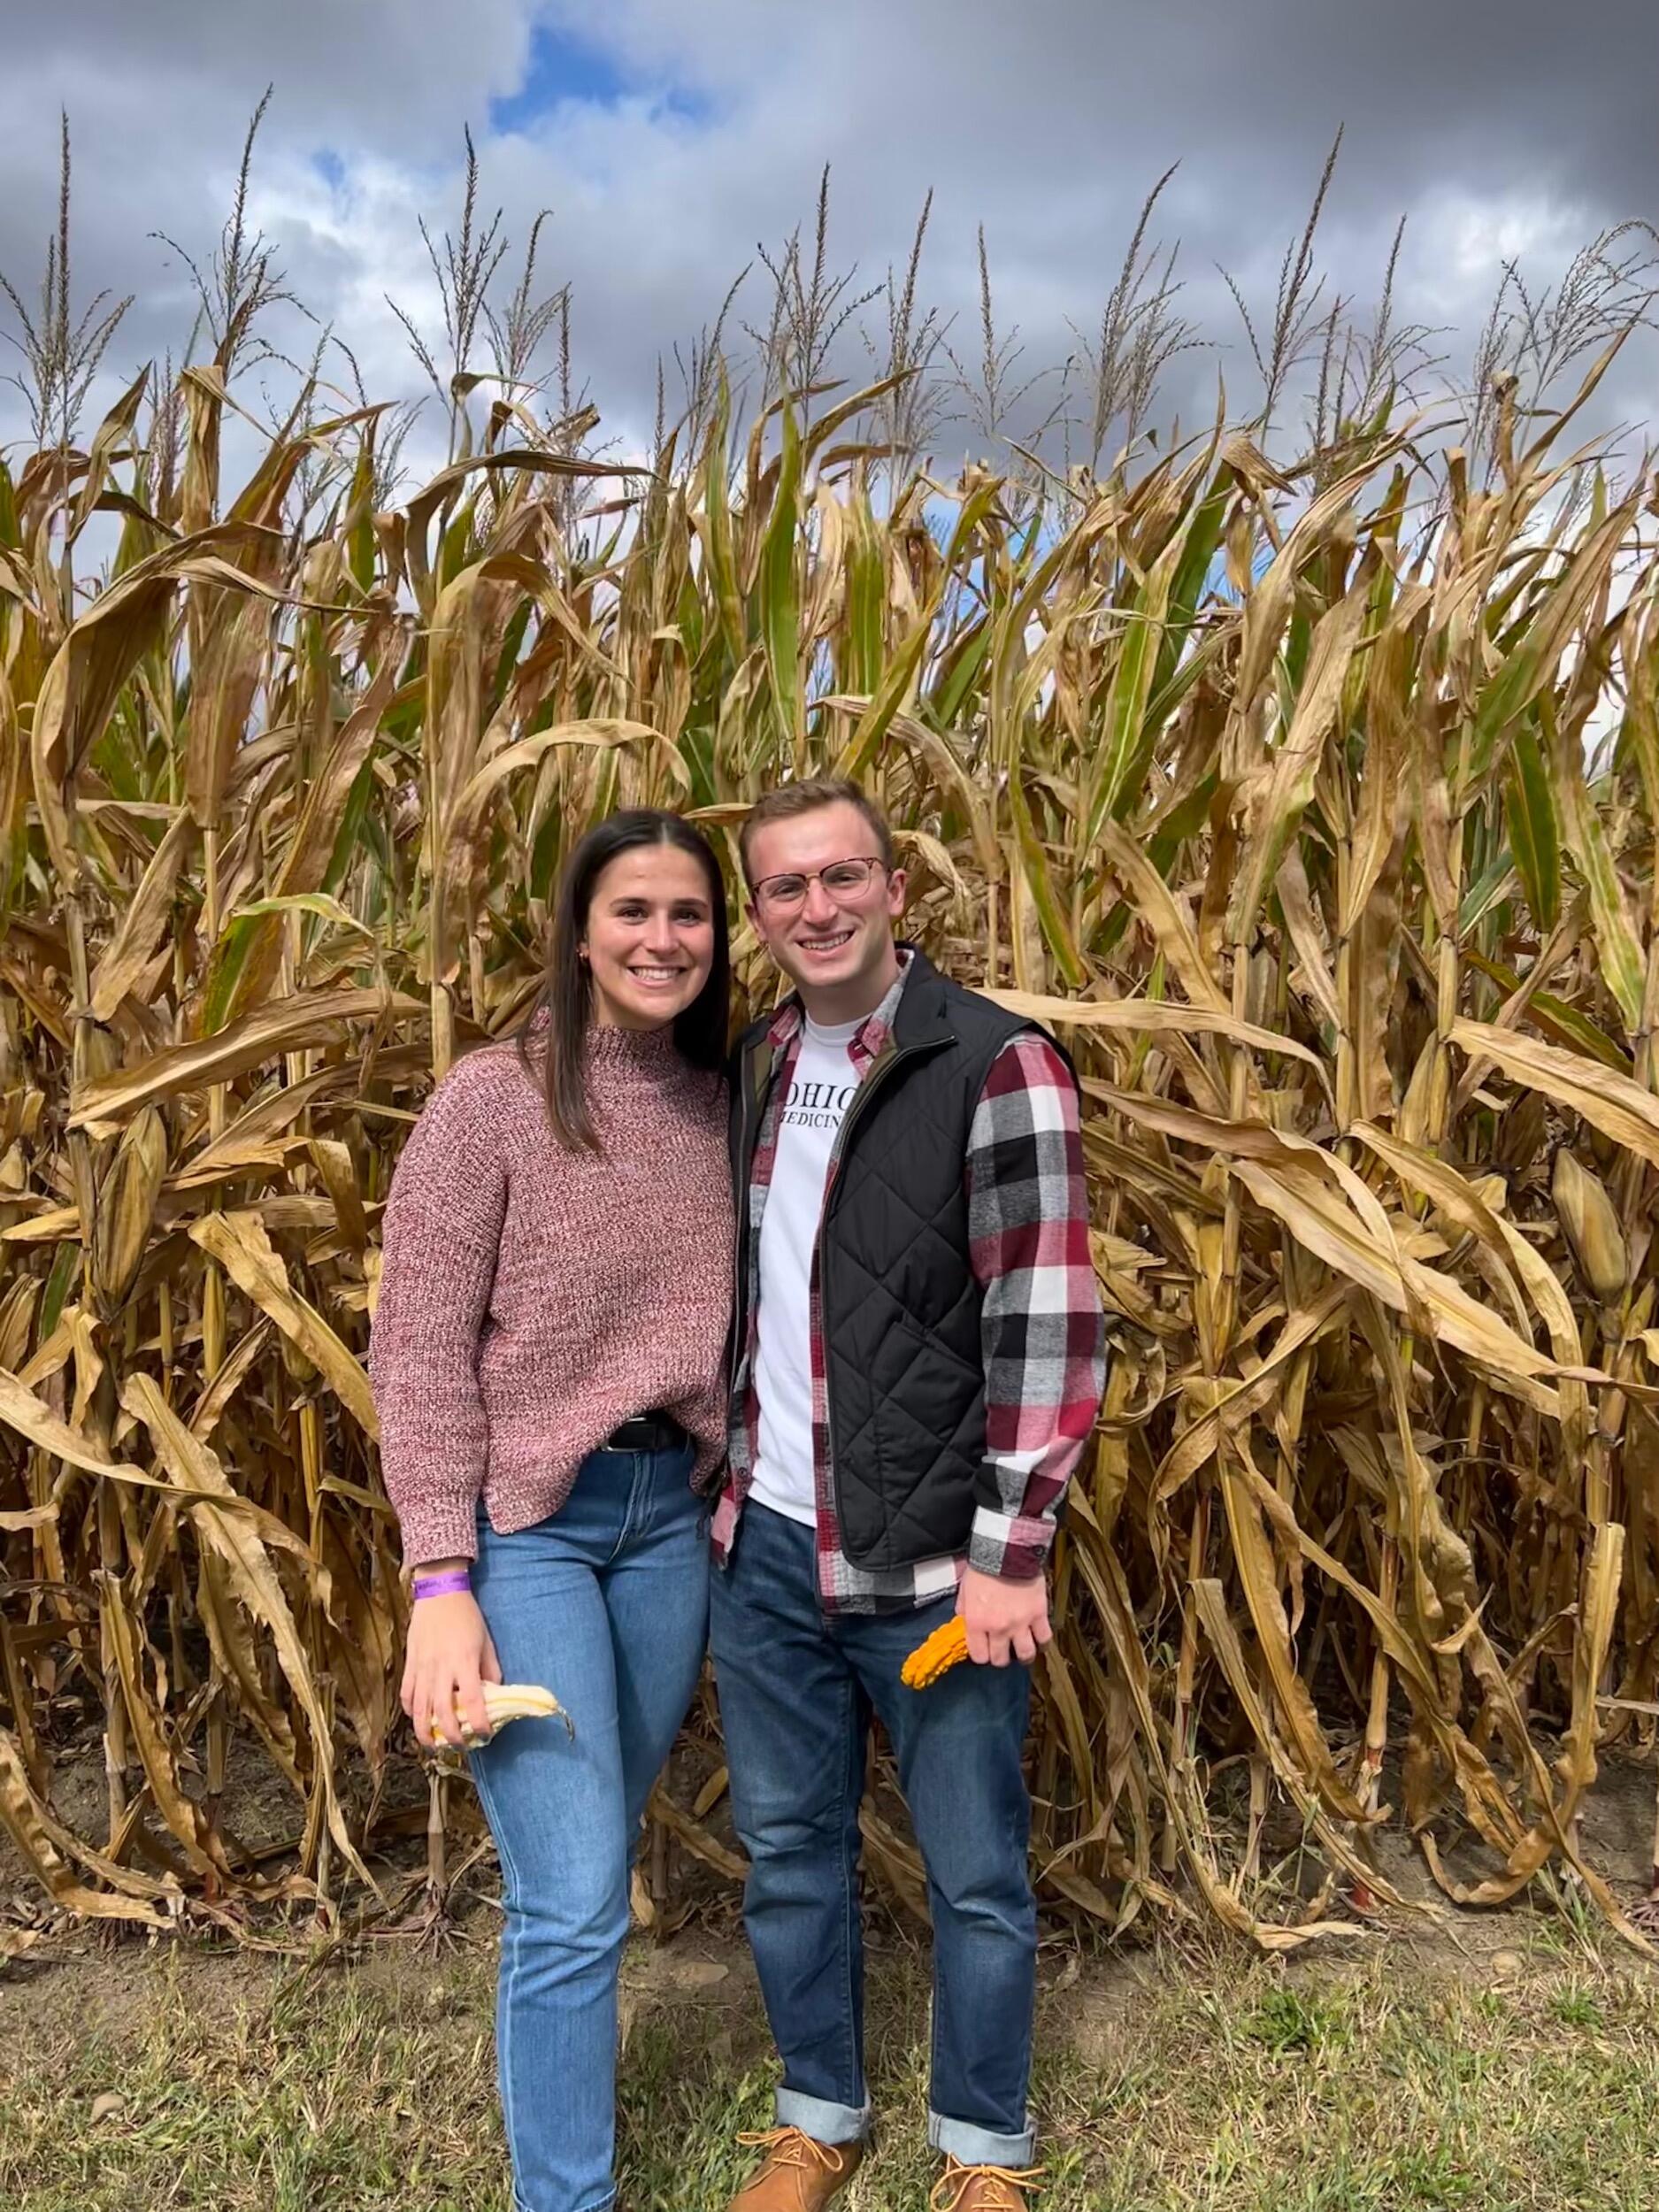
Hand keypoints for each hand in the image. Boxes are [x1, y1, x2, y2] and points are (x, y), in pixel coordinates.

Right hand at [401, 1577, 501, 1749]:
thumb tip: (491, 1696)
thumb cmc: (467, 1617)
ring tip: (435, 1745)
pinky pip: (406, 1695)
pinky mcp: (409, 1665)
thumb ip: (490, 1670)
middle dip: (452, 1736)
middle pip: (443, 1713)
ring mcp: (422, 1668)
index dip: (479, 1723)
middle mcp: (441, 1669)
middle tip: (460, 1746)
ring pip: (420, 1710)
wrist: (439, 1593)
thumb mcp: (486, 1642)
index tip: (485, 1734)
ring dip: (426, 1732)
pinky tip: (418, 1719)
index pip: (473, 1701)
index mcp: (464, 1662)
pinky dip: (411, 1711)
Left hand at [956, 1566, 1051, 1667]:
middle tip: (1003, 1650)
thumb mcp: (965, 1590)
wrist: (1007, 1551)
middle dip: (1001, 1657)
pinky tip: (1039, 1638)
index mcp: (977, 1623)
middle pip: (1001, 1659)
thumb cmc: (984, 1567)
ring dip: (1024, 1655)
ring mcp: (1020, 1623)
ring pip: (1025, 1654)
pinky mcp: (1038, 1614)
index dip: (982, 1654)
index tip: (985, 1649)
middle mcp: (998, 1628)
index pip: (979, 1655)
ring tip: (1023, 1650)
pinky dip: (1042, 1642)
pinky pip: (1044, 1638)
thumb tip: (965, 1620)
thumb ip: (964, 1609)